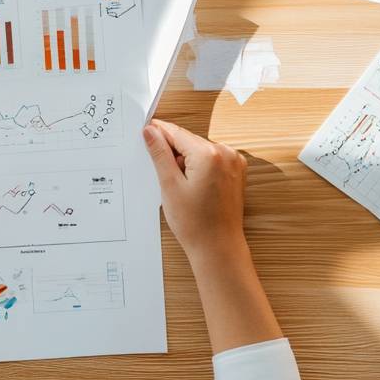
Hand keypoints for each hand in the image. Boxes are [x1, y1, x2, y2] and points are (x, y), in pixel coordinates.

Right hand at [142, 119, 247, 259]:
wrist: (218, 247)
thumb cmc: (196, 224)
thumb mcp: (170, 185)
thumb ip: (160, 154)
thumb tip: (150, 131)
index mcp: (209, 155)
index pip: (176, 133)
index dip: (158, 132)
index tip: (144, 131)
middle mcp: (226, 153)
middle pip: (188, 140)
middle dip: (171, 150)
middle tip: (156, 167)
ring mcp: (234, 162)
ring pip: (199, 149)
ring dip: (184, 159)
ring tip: (175, 183)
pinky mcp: (236, 171)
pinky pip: (210, 159)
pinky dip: (197, 165)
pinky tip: (189, 184)